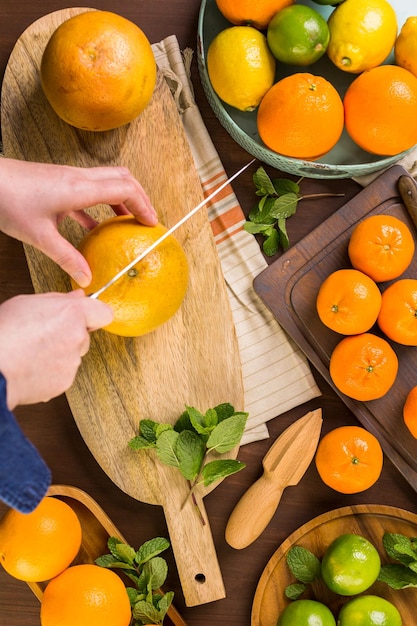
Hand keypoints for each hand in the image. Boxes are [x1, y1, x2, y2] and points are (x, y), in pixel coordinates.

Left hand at [0, 158, 157, 286]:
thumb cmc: (8, 201)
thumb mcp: (39, 236)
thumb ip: (67, 257)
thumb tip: (87, 278)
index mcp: (79, 188)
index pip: (124, 189)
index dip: (143, 205)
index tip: (153, 223)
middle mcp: (78, 178)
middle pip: (122, 179)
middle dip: (140, 197)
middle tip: (147, 220)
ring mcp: (69, 178)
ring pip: (107, 181)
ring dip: (121, 199)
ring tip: (128, 223)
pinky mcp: (59, 182)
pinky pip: (89, 190)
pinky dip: (100, 204)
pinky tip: (97, 226)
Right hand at [0, 290, 112, 408]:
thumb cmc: (4, 334)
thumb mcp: (27, 303)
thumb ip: (58, 299)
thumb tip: (77, 297)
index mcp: (71, 314)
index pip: (103, 312)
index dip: (94, 314)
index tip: (86, 316)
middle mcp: (77, 337)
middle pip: (84, 335)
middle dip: (70, 334)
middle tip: (45, 334)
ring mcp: (72, 362)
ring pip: (73, 355)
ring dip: (60, 353)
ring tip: (32, 351)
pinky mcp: (65, 382)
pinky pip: (63, 373)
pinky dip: (51, 371)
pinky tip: (32, 365)